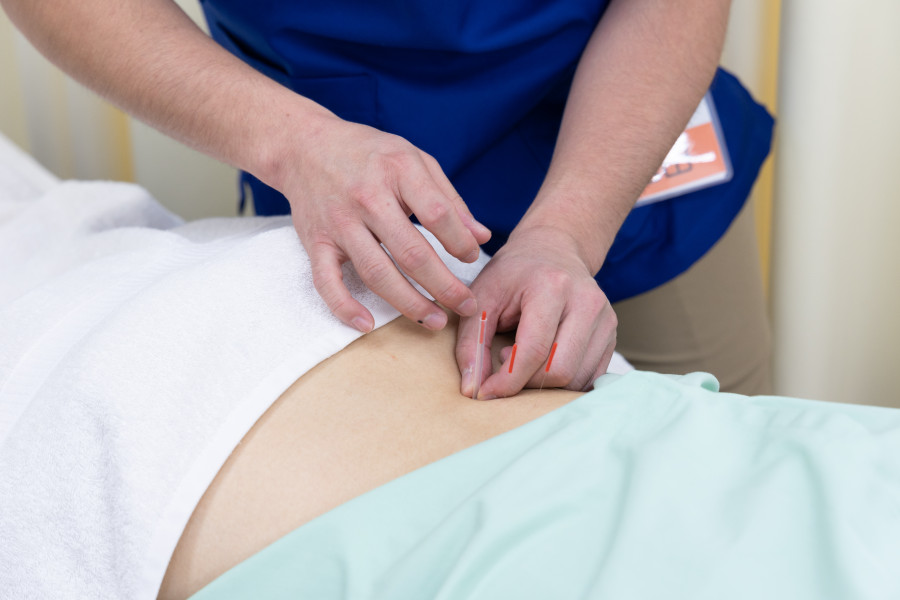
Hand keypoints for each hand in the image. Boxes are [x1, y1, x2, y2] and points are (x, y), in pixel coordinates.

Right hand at [279, 114, 490, 331]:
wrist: (305, 145)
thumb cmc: (369, 154)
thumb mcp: (415, 160)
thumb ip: (449, 199)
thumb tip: (480, 238)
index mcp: (397, 171)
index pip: (438, 215)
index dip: (460, 243)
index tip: (470, 258)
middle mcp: (367, 198)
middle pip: (411, 253)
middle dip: (444, 286)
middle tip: (466, 305)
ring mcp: (339, 223)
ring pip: (377, 273)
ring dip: (409, 303)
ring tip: (435, 321)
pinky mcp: (315, 242)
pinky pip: (327, 282)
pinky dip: (344, 306)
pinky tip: (367, 324)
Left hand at [456, 227, 616, 397]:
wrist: (552, 250)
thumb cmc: (512, 275)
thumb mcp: (482, 299)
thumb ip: (472, 343)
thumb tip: (473, 389)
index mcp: (552, 286)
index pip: (533, 351)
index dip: (507, 381)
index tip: (485, 392)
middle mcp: (586, 301)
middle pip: (559, 370)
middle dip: (526, 383)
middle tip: (506, 364)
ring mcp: (605, 318)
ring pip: (576, 378)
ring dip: (544, 384)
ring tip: (525, 358)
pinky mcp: (611, 334)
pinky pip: (589, 377)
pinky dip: (562, 382)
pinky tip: (544, 361)